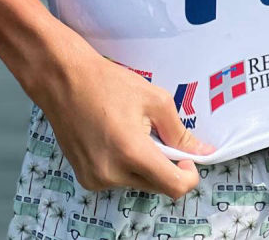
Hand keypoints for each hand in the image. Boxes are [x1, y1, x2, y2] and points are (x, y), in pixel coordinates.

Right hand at [32, 25, 215, 197]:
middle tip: (157, 134)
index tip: (187, 157)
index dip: (188, 175)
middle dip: (165, 165)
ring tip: (131, 132)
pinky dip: (124, 165)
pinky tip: (114, 139)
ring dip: (144, 165)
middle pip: (156, 185)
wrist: (64, 80)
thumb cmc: (109, 83)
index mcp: (132, 152)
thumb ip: (180, 132)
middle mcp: (112, 174)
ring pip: (137, 183)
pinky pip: (118, 180)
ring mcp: (95, 179)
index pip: (174, 186)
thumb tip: (204, 152)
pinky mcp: (85, 179)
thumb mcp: (154, 100)